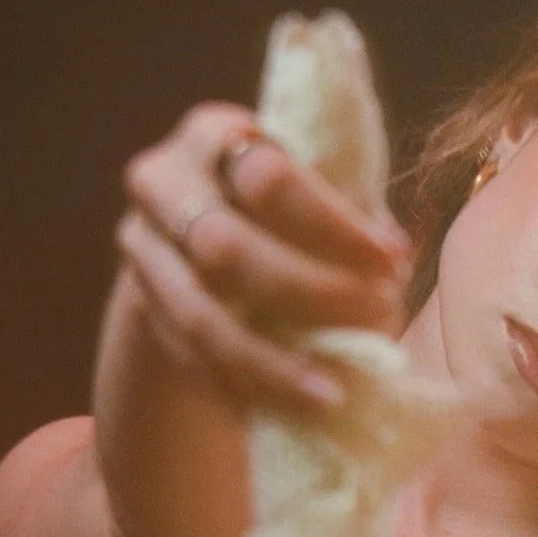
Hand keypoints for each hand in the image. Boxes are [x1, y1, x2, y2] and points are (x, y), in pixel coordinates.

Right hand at [115, 101, 412, 418]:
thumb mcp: (314, 190)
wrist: (198, 239)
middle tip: (374, 316)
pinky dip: (246, 381)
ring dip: (270, 361)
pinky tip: (295, 401)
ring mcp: (142, 248)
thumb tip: (394, 259)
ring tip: (331, 393)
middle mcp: (162, 182)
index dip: (333, 223)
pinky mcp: (143, 307)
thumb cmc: (281, 207)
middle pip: (223, 245)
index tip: (393, 259)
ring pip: (199, 314)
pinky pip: (191, 356)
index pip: (268, 177)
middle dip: (306, 290)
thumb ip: (349, 212)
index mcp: (213, 135)